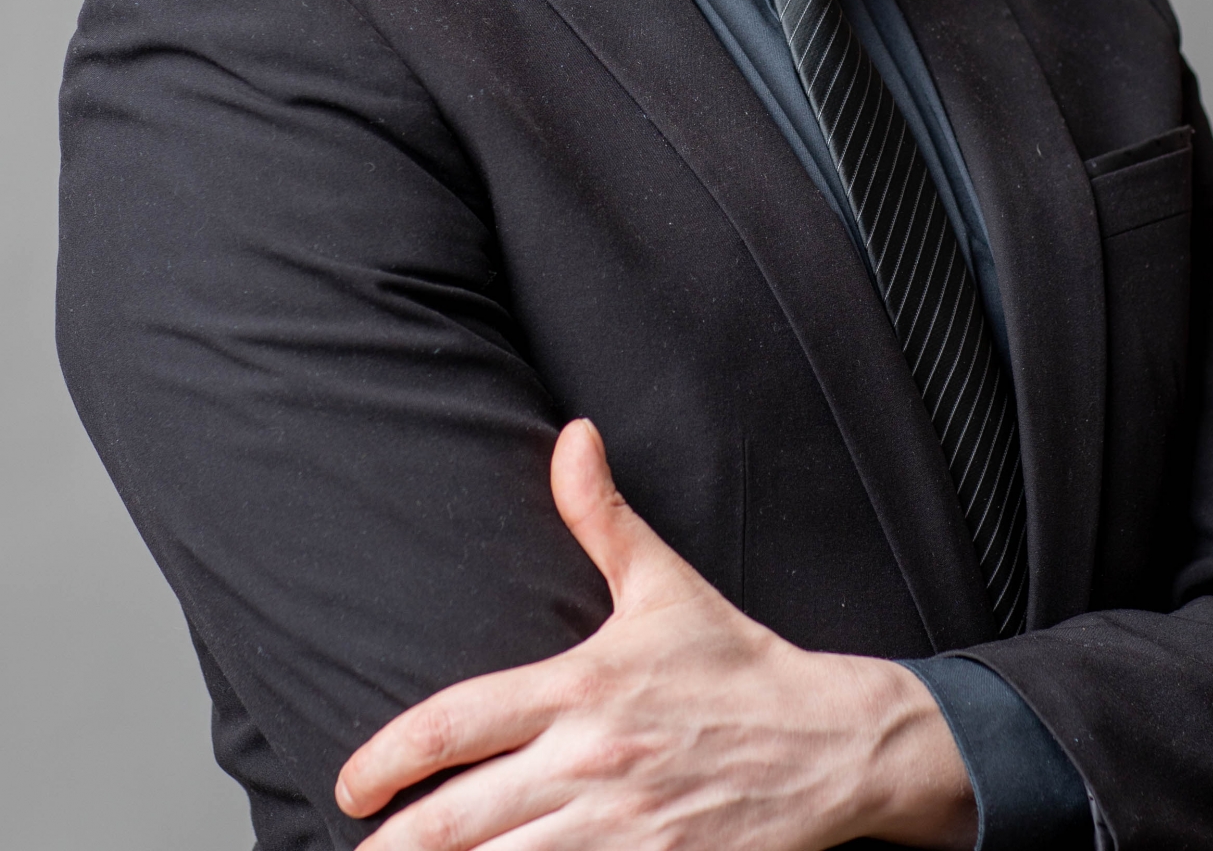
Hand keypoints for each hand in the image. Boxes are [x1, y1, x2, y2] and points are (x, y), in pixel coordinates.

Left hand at [336, 419, 976, 848]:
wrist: (828, 742)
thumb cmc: (737, 664)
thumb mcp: (665, 585)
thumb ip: (602, 516)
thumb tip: (572, 434)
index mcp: (582, 685)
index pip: (456, 723)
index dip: (388, 758)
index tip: (352, 783)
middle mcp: (590, 761)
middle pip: (459, 820)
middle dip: (394, 846)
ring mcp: (622, 830)